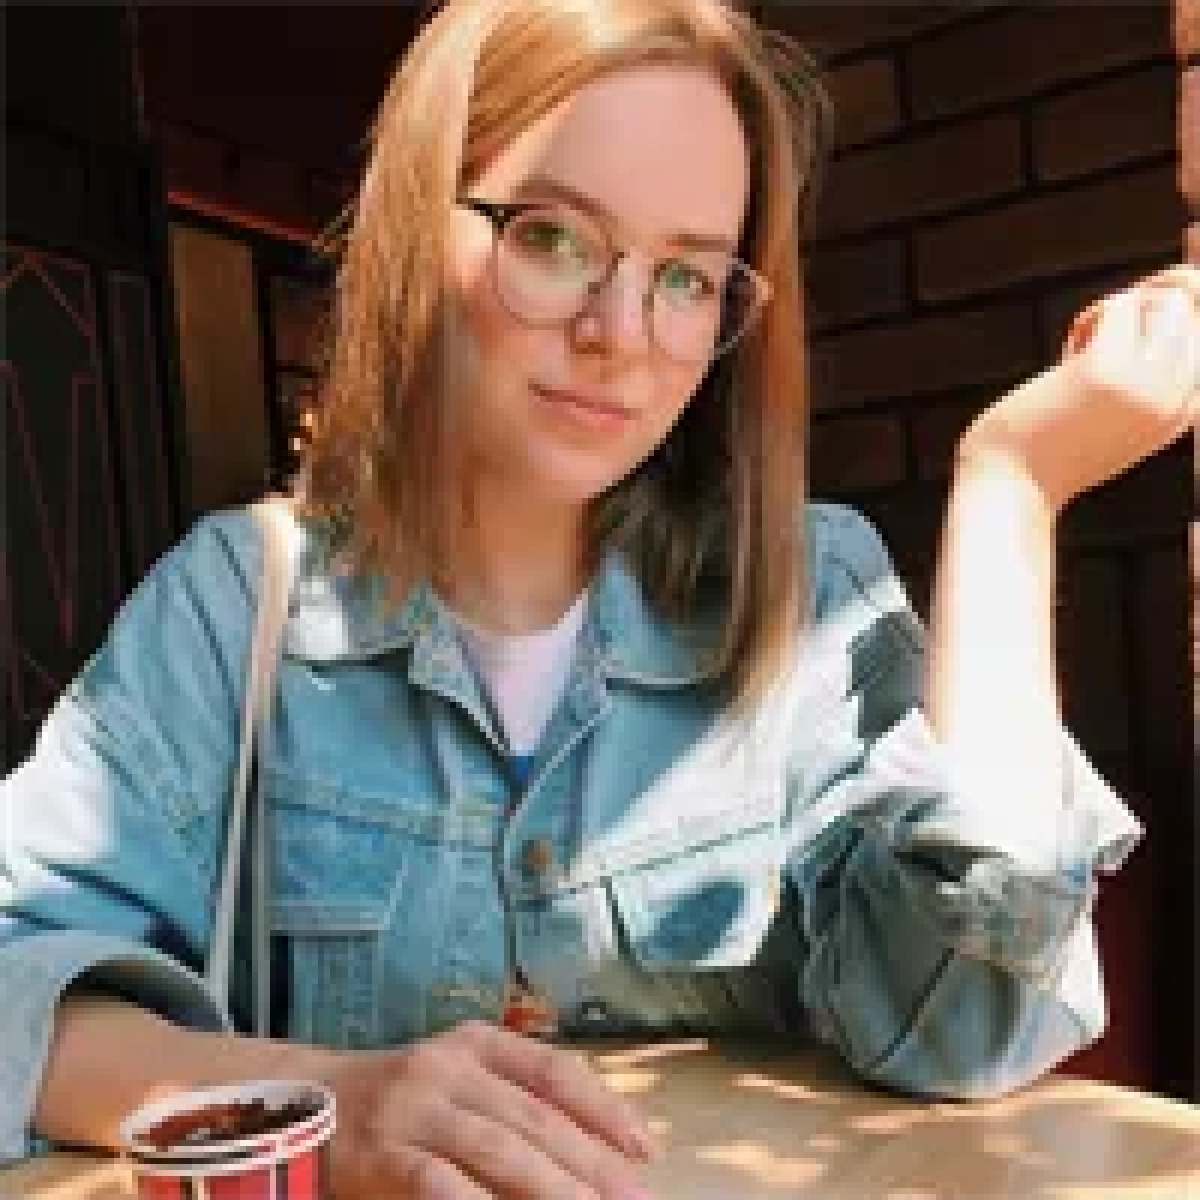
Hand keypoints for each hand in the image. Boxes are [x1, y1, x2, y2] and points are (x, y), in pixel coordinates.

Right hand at [321, 1021, 655, 1197]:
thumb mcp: (458, 1082)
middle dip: (591, 1161)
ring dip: (551, 1187)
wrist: (304, 1107)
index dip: (603, 1108)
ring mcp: (412, 1108)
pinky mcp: (380, 1153)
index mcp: (475, 1044)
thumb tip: (595, 1150)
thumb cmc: (402, 1104)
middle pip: (533, 1115)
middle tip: (636, 1198)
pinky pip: (438, 1183)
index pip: (553, 1070)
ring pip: (497, 1147)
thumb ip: (513, 1101)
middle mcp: (446, 1066)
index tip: (644, 1148)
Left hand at [959, 265, 1199, 513]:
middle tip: (1094, 352)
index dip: (1165, 326)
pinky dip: (1091, 318)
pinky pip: (1121, 305)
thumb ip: (1143, 364)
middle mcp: (1177, 400)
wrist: (1010, 488)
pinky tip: (1067, 359)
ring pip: (1167, 300)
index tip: (1114, 361)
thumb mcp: (1112, 408)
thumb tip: (1179, 282)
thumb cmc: (1051, 447)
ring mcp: (1147, 386)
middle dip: (1146, 309)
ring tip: (1080, 355)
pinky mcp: (1108, 373)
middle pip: (1193, 310)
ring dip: (1116, 312)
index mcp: (1184, 412)